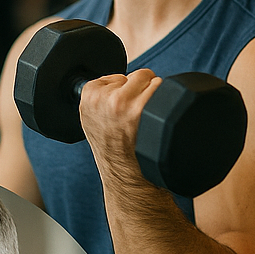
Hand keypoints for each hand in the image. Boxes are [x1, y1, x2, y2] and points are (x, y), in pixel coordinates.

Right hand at [78, 68, 162, 184]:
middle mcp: (103, 99)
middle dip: (139, 91)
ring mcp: (122, 103)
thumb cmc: (115, 153)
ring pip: (149, 79)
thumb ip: (100, 101)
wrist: (127, 177)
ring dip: (154, 94)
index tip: (123, 111)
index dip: (124, 91)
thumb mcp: (93, 122)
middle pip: (134, 76)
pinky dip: (166, 99)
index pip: (114, 77)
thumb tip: (118, 82)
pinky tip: (157, 119)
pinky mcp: (142, 108)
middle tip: (137, 117)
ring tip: (148, 119)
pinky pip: (162, 87)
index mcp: (87, 100)